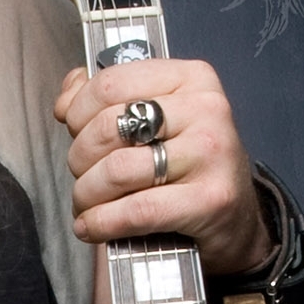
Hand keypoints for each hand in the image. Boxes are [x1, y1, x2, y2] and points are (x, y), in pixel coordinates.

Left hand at [54, 58, 272, 275]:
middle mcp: (206, 109)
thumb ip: (107, 99)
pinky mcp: (211, 200)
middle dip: (79, 158)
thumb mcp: (155, 120)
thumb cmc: (188, 165)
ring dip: (87, 194)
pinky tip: (92, 226)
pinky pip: (136, 210)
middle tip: (82, 175)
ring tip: (86, 204)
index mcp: (191, 78)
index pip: (111, 83)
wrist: (236, 219)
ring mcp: (212, 154)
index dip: (78, 112)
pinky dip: (102, 222)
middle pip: (109, 127)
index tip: (74, 132)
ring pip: (116, 169)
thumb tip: (66, 98)